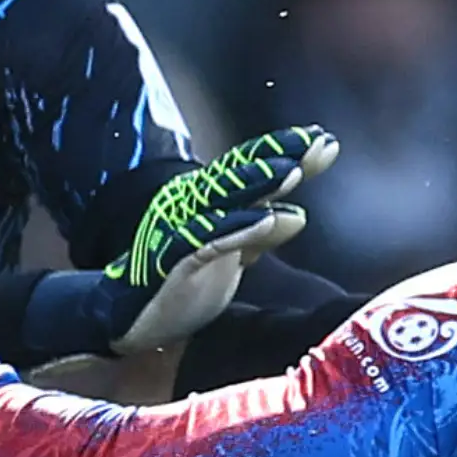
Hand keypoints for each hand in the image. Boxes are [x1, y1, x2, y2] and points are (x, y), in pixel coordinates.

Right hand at [103, 125, 339, 353]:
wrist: (131, 317)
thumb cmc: (183, 282)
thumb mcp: (231, 256)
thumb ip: (260, 234)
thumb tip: (298, 215)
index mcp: (210, 202)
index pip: (250, 169)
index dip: (285, 151)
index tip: (324, 139)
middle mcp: (195, 206)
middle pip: (242, 174)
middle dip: (281, 156)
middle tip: (322, 144)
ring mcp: (182, 230)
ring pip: (223, 200)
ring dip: (258, 184)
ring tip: (293, 170)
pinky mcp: (173, 261)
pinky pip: (206, 241)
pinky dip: (236, 230)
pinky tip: (265, 221)